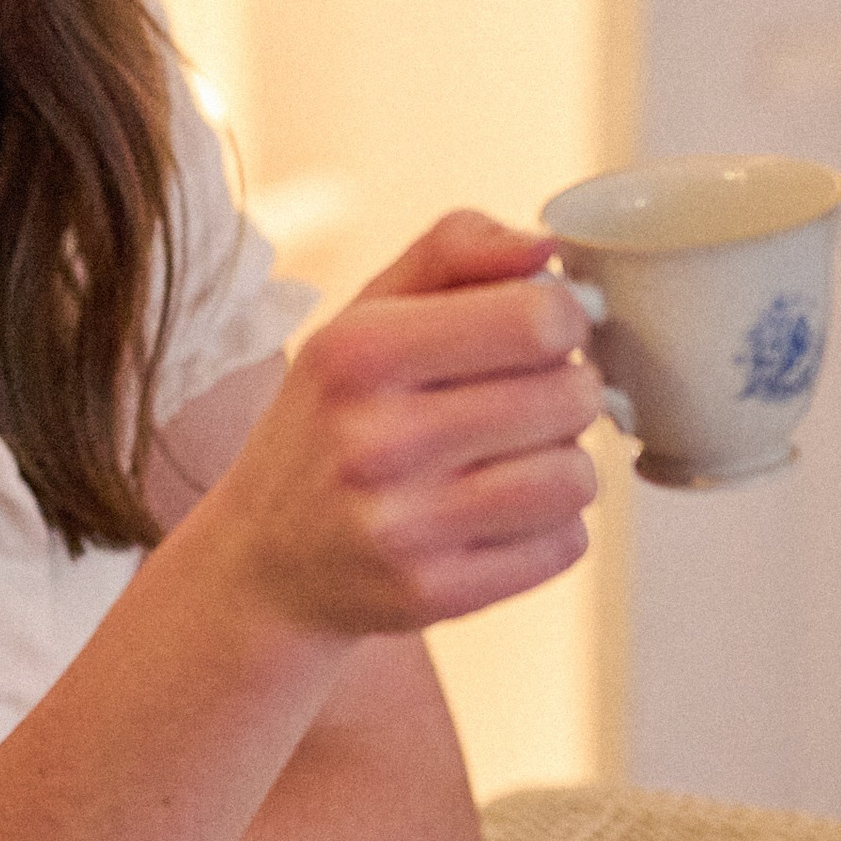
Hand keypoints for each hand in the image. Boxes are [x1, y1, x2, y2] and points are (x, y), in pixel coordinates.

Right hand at [196, 211, 599, 640]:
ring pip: (576, 477)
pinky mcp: (433, 593)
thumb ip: (455, 251)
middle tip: (522, 402)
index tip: (537, 334)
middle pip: (571, 397)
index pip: (539, 320)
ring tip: (510, 460)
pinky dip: (548, 529)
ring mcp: (402, 526)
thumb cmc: (331, 420)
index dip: (563, 320)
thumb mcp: (364, 315)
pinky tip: (495, 517)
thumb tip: (546, 247)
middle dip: (566, 391)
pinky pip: (563, 547)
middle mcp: (374, 441)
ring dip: (562, 464)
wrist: (264, 560)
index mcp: (358, 352)